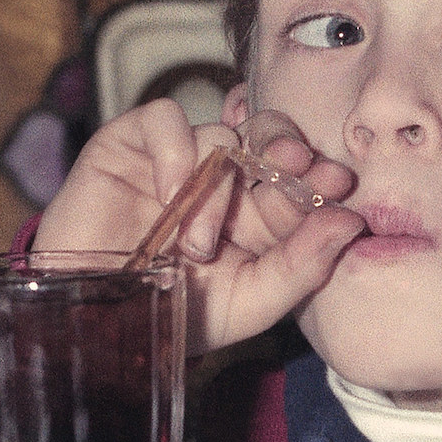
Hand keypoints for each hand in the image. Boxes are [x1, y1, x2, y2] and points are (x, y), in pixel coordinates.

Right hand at [30, 99, 363, 353]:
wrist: (90, 322)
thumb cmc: (169, 315)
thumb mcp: (247, 303)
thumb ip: (301, 267)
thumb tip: (351, 223)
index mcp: (255, 215)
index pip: (297, 180)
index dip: (318, 177)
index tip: (339, 185)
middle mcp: (221, 181)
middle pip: (267, 136)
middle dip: (287, 149)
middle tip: (299, 166)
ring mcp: (176, 160)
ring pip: (220, 137)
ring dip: (215, 191)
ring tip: (196, 246)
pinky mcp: (129, 145)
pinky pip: (164, 119)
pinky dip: (175, 150)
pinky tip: (169, 195)